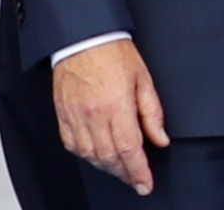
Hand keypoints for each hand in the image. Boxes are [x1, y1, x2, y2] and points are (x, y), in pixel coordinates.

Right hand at [53, 39, 168, 194]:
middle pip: (109, 157)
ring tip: (121, 171)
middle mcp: (93, 115)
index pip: (129, 148)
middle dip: (125, 174)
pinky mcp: (63, 116)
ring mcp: (75, 117)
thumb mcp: (144, 79)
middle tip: (137, 181)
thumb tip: (160, 139)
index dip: (138, 171)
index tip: (145, 184)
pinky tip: (97, 157)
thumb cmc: (115, 53)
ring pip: (90, 155)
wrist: (83, 38)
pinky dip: (86, 156)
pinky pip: (72, 145)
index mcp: (116, 105)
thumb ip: (152, 112)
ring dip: (107, 167)